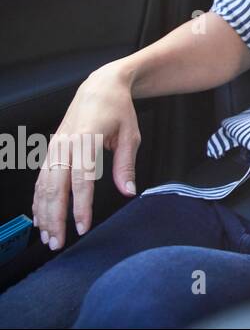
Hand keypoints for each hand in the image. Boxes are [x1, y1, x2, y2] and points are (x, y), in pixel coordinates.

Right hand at [32, 63, 141, 249]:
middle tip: (58, 243)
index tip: (82, 227)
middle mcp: (65, 144)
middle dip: (55, 217)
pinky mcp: (50, 150)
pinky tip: (40, 217)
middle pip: (55, 187)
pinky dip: (38, 200)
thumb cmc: (118, 110)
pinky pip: (40, 179)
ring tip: (47, 236)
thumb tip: (128, 192)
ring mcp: (54, 147)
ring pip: (43, 186)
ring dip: (44, 213)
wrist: (100, 87)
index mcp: (86, 139)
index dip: (80, 205)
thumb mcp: (131, 135)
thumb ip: (126, 165)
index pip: (81, 179)